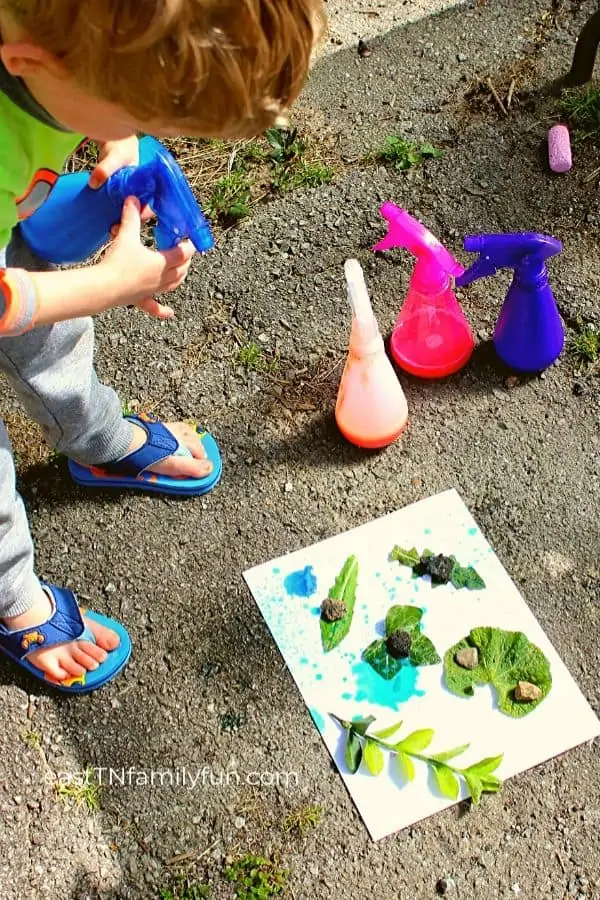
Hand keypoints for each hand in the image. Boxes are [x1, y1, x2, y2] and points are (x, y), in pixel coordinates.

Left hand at [89, 136, 152, 230]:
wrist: (114, 141)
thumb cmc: (121, 147)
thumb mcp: (115, 156)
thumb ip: (105, 168)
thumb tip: (94, 183)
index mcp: (148, 187)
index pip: (150, 206)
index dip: (142, 216)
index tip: (130, 222)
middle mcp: (141, 195)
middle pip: (139, 215)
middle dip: (129, 225)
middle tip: (114, 230)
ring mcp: (130, 197)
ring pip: (129, 215)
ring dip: (121, 223)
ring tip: (110, 231)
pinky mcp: (119, 198)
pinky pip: (118, 210)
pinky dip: (113, 217)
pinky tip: (104, 224)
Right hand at [99, 197, 194, 318]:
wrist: (103, 288)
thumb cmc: (117, 262)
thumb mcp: (125, 237)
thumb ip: (130, 217)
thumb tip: (133, 199)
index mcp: (161, 262)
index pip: (182, 253)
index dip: (189, 245)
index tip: (190, 239)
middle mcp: (161, 278)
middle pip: (181, 269)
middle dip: (185, 260)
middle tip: (184, 252)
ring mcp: (152, 291)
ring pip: (172, 285)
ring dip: (179, 277)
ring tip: (181, 272)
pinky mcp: (141, 300)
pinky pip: (155, 306)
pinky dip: (163, 310)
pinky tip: (170, 313)